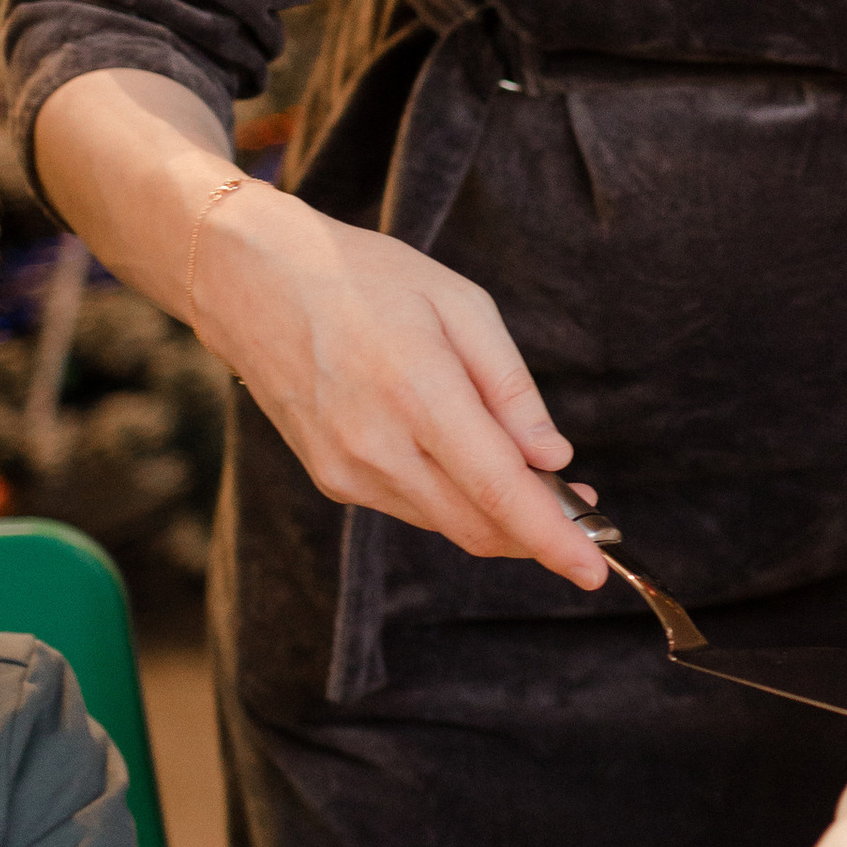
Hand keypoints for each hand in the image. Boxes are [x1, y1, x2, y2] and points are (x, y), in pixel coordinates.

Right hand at [196, 184, 608, 588]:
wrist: (252, 280)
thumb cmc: (363, 278)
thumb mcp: (460, 304)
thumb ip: (510, 387)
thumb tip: (552, 457)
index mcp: (418, 394)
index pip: (499, 493)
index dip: (553, 538)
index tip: (594, 568)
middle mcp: (377, 448)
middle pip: (478, 525)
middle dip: (538, 532)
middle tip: (584, 507)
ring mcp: (347, 471)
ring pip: (446, 522)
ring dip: (497, 515)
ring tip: (530, 471)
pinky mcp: (332, 479)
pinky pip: (412, 505)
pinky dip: (452, 497)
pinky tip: (464, 458)